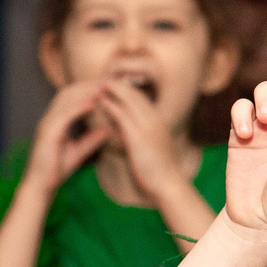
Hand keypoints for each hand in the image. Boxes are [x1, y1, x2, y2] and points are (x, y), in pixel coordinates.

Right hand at [27, 82, 110, 194]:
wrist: (40, 187)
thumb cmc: (56, 171)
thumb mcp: (79, 152)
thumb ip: (91, 140)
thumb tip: (107, 130)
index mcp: (55, 122)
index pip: (71, 98)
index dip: (88, 89)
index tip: (107, 86)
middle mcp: (49, 119)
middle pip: (68, 92)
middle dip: (88, 85)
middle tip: (107, 79)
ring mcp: (46, 124)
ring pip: (65, 100)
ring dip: (84, 91)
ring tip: (103, 86)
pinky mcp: (47, 133)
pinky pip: (63, 115)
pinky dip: (78, 107)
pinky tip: (92, 103)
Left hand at [98, 75, 192, 204]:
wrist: (168, 186)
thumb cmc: (158, 173)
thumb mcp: (152, 150)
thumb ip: (142, 139)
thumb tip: (130, 138)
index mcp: (159, 123)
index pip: (142, 98)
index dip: (126, 90)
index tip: (112, 87)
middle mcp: (155, 120)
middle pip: (135, 94)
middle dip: (118, 85)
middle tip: (101, 80)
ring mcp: (148, 127)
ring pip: (129, 99)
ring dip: (112, 90)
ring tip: (97, 85)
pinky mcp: (139, 136)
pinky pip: (122, 114)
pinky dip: (111, 105)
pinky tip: (100, 102)